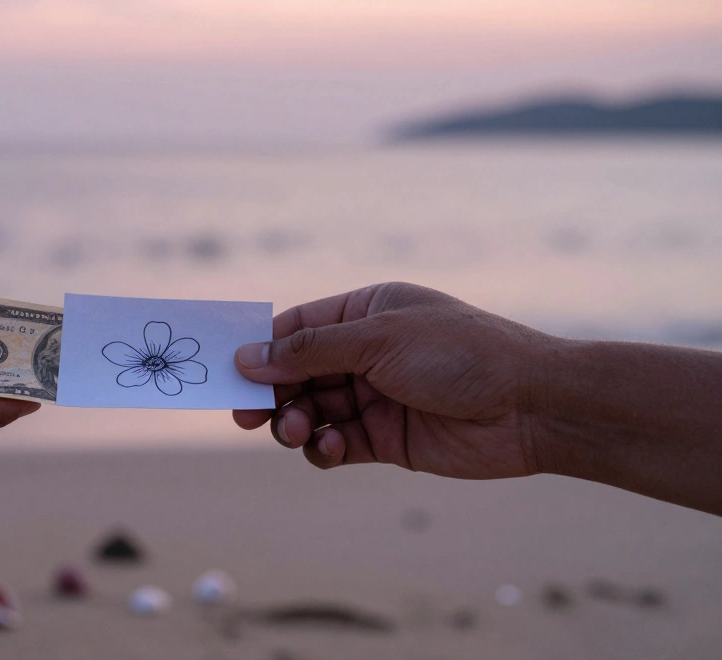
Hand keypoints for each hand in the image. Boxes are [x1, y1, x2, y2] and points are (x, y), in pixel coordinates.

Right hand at [233, 283, 550, 478]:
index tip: (229, 373)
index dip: (260, 350)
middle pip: (296, 373)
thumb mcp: (379, 339)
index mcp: (365, 312)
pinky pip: (336, 444)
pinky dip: (325, 448)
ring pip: (311, 411)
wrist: (532, 407)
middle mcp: (366, 353)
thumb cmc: (461, 354)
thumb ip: (309, 350)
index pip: (296, 328)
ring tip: (298, 432)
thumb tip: (248, 357)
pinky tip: (334, 448)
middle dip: (271, 394)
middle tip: (247, 415)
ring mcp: (375, 396)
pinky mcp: (386, 438)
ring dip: (295, 423)